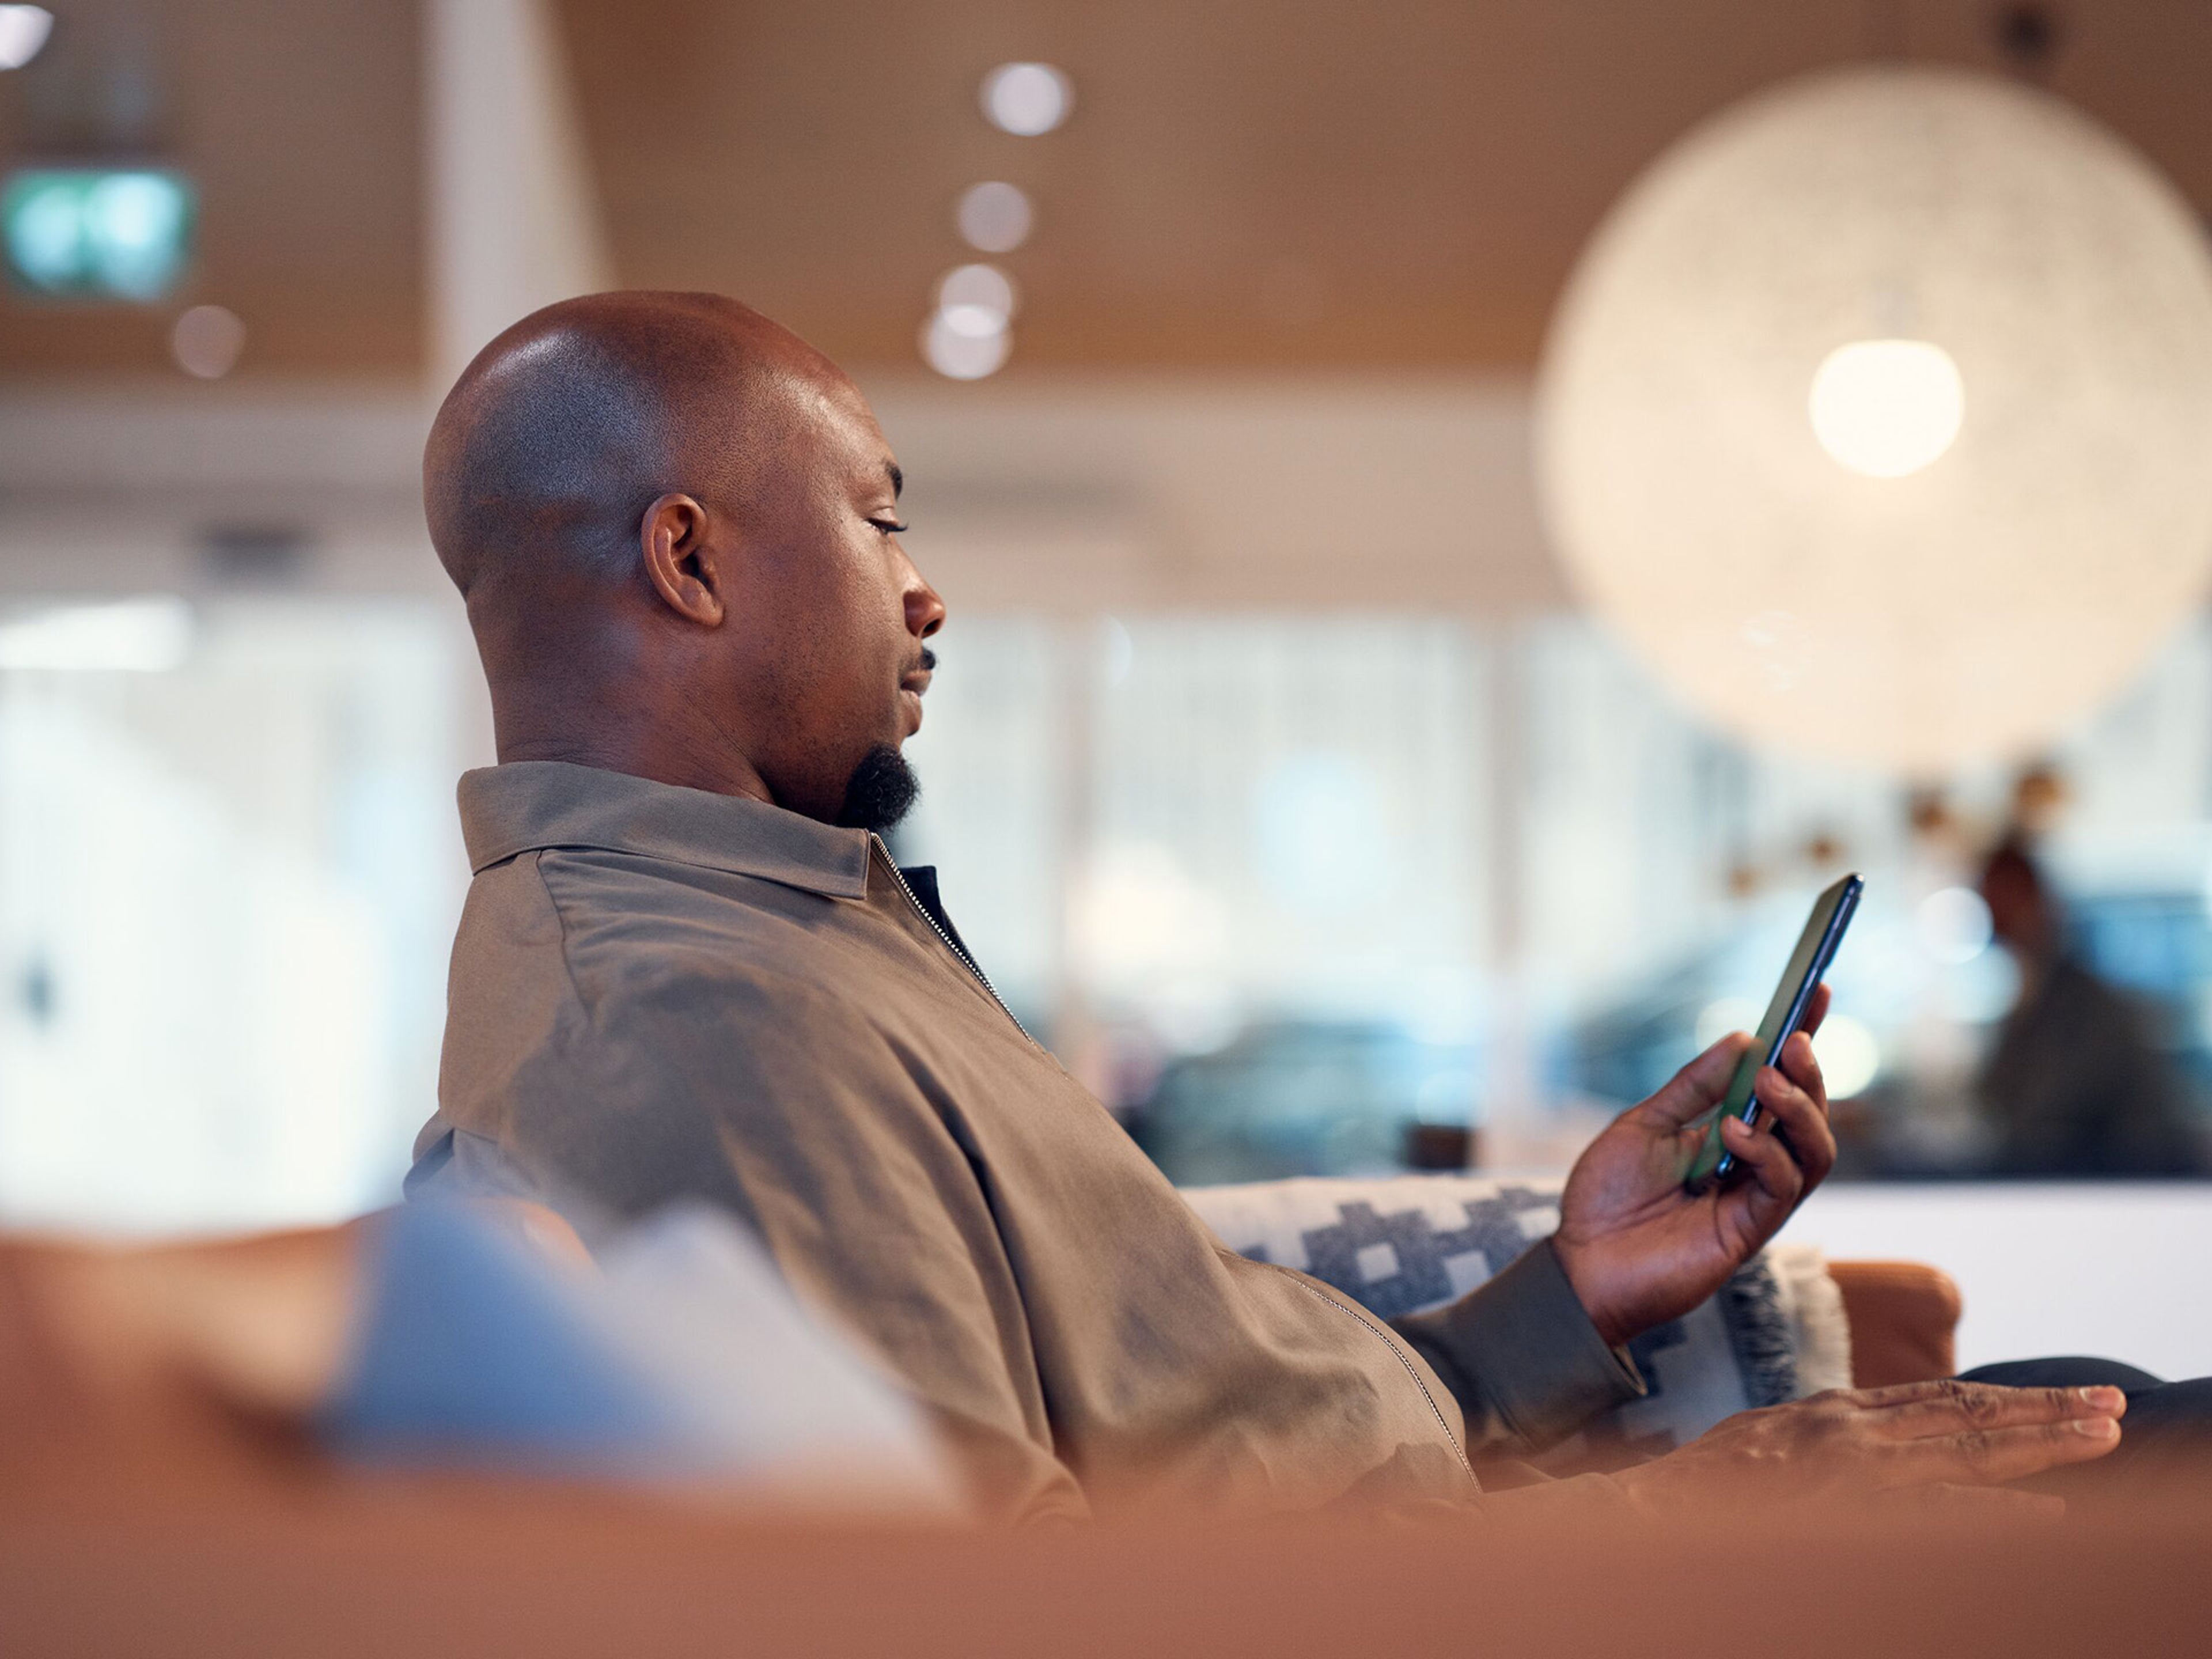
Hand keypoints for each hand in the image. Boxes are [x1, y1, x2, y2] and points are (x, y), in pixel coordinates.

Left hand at [1552, 986, 1834, 1345]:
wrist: (1581, 1263)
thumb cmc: (1606, 1197)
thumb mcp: (1645, 1124)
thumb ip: (1694, 1087)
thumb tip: (1742, 1037)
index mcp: (1729, 1133)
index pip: (1779, 1082)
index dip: (1802, 1039)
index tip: (1817, 990)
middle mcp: (1752, 1163)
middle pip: (1810, 1114)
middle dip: (1810, 1072)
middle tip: (1795, 1040)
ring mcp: (1756, 1198)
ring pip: (1815, 1150)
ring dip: (1799, 1108)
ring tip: (1768, 1083)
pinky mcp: (1751, 1230)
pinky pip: (1783, 1185)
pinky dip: (1766, 1152)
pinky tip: (1733, 1134)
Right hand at [1613, 1380, 2125, 1517]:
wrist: (1641, 1508)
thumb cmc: (1702, 1489)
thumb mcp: (1772, 1445)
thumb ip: (1827, 1442)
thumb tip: (1879, 1448)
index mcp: (1832, 1410)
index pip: (1940, 1398)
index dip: (2008, 1398)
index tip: (2066, 1398)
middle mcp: (1847, 1424)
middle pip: (1967, 1410)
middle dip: (2046, 1409)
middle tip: (2113, 1405)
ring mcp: (1847, 1460)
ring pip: (1966, 1445)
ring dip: (2042, 1441)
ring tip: (2103, 1436)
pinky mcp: (1841, 1500)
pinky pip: (1937, 1506)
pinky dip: (1997, 1508)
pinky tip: (2046, 1513)